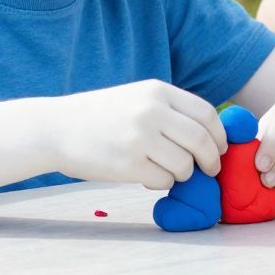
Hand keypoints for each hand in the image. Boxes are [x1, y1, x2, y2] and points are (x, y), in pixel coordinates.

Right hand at [48, 80, 226, 190]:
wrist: (54, 129)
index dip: (219, 135)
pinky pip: (163, 181)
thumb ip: (170, 111)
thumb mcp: (137, 98)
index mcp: (157, 91)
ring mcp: (139, 138)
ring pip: (184, 165)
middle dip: (211, 160)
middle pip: (201, 141)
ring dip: (183, 173)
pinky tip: (146, 176)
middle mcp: (151, 111)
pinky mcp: (127, 165)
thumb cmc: (100, 116)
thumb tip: (210, 137)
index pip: (206, 114)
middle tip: (210, 170)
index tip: (220, 148)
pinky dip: (162, 183)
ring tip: (167, 170)